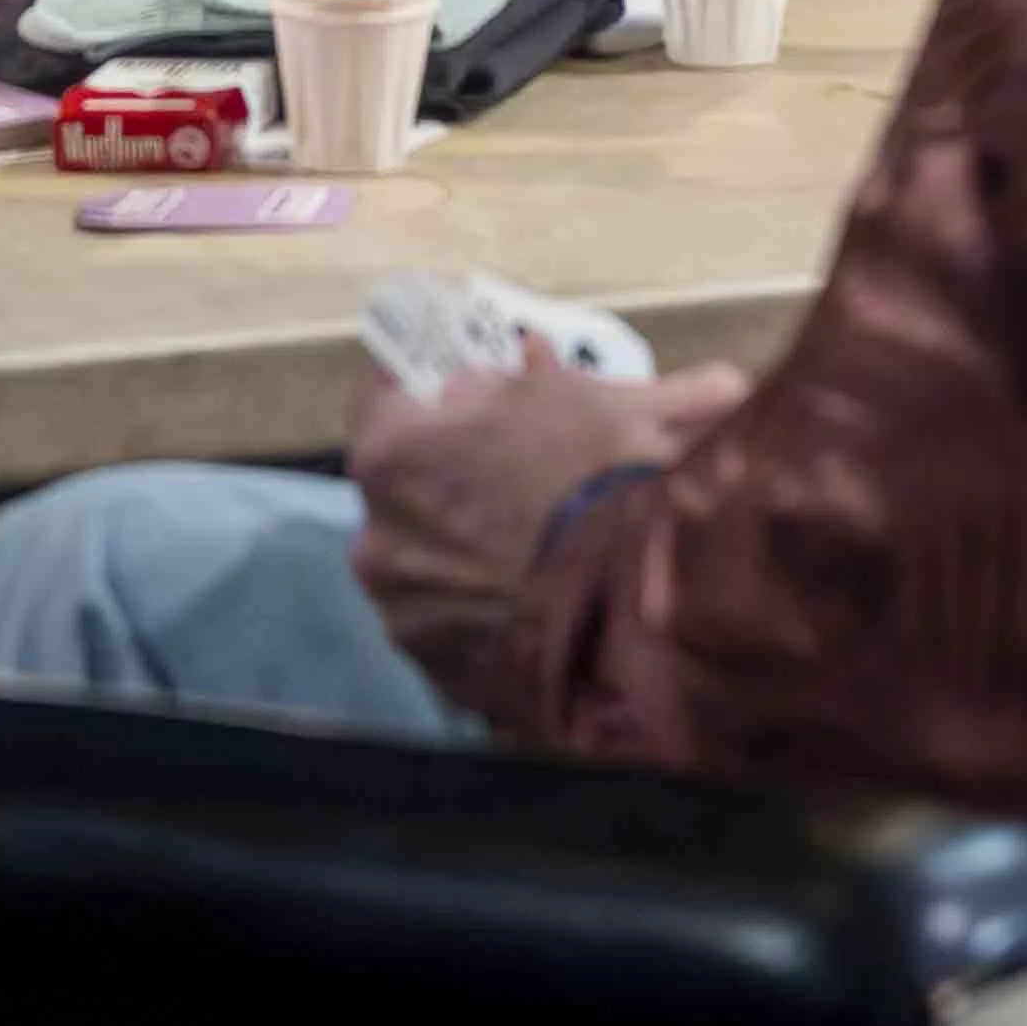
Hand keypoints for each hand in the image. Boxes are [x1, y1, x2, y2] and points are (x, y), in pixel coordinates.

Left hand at [345, 346, 752, 722]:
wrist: (650, 612)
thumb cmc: (609, 483)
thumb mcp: (587, 396)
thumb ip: (543, 372)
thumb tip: (530, 356)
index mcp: (393, 455)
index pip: (384, 394)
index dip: (426, 383)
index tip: (459, 384)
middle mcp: (376, 538)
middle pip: (404, 484)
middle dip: (451, 470)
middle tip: (514, 465)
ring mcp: (402, 613)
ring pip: (424, 557)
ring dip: (464, 544)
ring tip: (536, 544)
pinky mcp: (436, 670)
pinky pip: (451, 621)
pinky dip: (482, 607)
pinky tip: (537, 598)